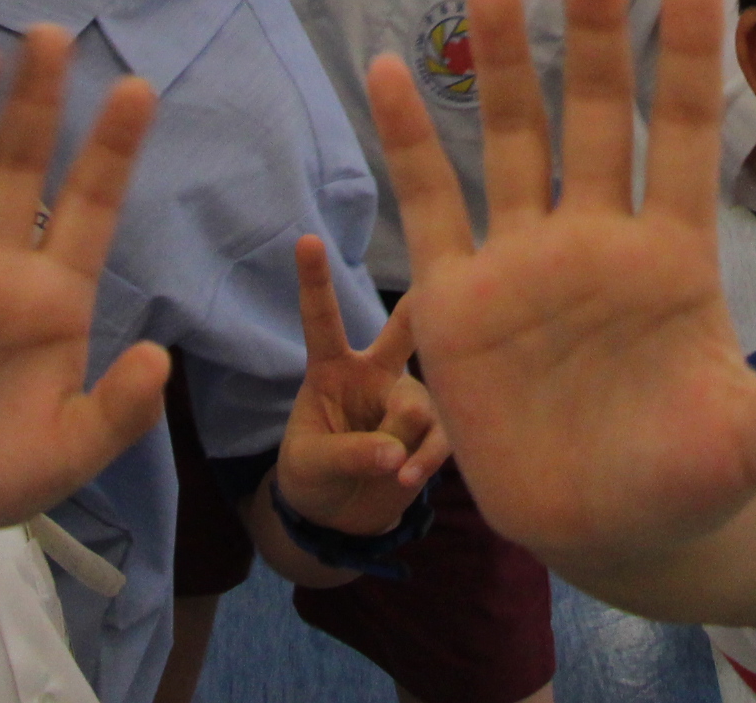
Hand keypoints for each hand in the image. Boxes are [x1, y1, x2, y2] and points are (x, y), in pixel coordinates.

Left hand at [272, 239, 446, 536]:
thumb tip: (396, 453)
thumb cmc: (312, 475)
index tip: (306, 239)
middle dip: (425, 303)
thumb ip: (348, 454)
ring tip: (387, 471)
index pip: (322, 319)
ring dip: (403, 440)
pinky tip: (406, 477)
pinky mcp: (436, 429)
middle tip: (448, 278)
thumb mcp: (310, 464)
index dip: (315, 280)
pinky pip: (444, 434)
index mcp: (332, 367)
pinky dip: (426, 459)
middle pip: (406, 327)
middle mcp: (377, 372)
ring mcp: (409, 398)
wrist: (340, 517)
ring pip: (420, 403)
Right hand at [377, 0, 755, 572]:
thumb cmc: (690, 476)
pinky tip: (386, 69)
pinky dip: (407, 142)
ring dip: (504, 64)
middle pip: (596, 112)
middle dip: (595, 28)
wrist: (609, 535)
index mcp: (672, 255)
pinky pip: (430, 207)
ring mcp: (523, 263)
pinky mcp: (457, 303)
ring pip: (512, 141)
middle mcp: (596, 238)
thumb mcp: (754, 443)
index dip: (686, 53)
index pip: (681, 133)